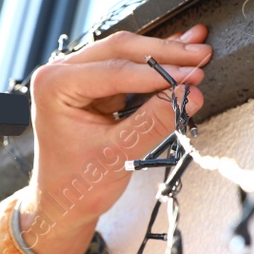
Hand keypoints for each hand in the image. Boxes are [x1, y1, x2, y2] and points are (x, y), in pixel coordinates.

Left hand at [22, 25, 210, 253]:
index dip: (158, 72)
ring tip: (198, 51)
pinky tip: (181, 55)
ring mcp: (76, 75)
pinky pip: (128, 67)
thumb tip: (189, 94)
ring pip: (127, 54)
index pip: (114, 71)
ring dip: (164, 54)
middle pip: (120, 51)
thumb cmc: (77, 184)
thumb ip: (154, 121)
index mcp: (53, 86)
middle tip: (200, 55)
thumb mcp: (119, 154)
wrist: (64, 203)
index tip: (191, 75)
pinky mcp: (93, 83)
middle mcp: (60, 73)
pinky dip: (156, 64)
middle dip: (165, 54)